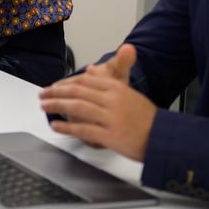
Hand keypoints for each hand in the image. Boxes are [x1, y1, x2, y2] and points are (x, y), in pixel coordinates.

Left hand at [38, 44, 155, 160]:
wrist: (165, 138)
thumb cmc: (148, 119)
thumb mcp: (129, 93)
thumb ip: (108, 82)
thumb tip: (90, 70)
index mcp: (117, 88)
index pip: (85, 81)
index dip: (66, 83)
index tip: (55, 86)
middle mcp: (112, 100)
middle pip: (77, 92)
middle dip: (56, 92)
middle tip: (43, 94)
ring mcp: (111, 118)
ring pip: (77, 107)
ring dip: (57, 106)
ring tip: (44, 106)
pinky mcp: (110, 135)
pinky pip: (83, 129)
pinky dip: (66, 127)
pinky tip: (56, 126)